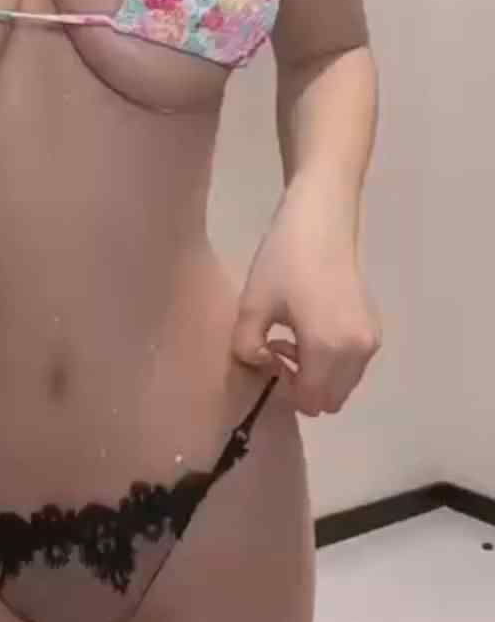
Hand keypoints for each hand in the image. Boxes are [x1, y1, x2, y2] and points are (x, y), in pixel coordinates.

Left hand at [230, 175, 381, 416]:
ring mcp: (371, 339)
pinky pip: (352, 364)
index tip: (267, 356)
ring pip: (342, 383)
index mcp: (329, 351)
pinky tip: (311, 325)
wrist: (322, 220)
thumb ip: (248, 349)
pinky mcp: (373, 326)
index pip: (309, 402)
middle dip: (301, 386)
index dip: (283, 390)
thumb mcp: (252, 306)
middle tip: (277, 349)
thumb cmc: (284, 261)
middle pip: (330, 400)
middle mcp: (358, 352)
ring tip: (292, 335)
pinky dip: (331, 359)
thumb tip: (263, 364)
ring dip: (316, 373)